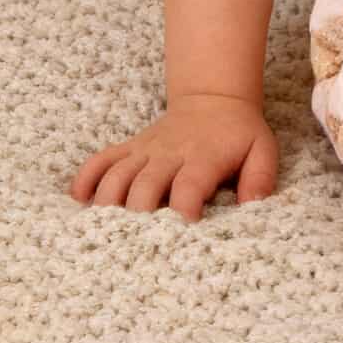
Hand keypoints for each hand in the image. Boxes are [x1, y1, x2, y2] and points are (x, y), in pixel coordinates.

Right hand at [69, 95, 278, 222]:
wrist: (214, 98)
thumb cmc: (239, 133)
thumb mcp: (262, 150)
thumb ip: (260, 177)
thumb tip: (253, 205)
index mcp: (204, 158)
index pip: (189, 186)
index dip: (184, 210)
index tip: (184, 232)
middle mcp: (169, 154)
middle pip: (144, 186)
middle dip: (139, 215)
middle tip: (139, 243)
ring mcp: (145, 151)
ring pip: (117, 176)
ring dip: (108, 203)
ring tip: (105, 231)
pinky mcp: (129, 148)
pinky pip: (100, 160)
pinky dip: (86, 180)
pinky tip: (80, 201)